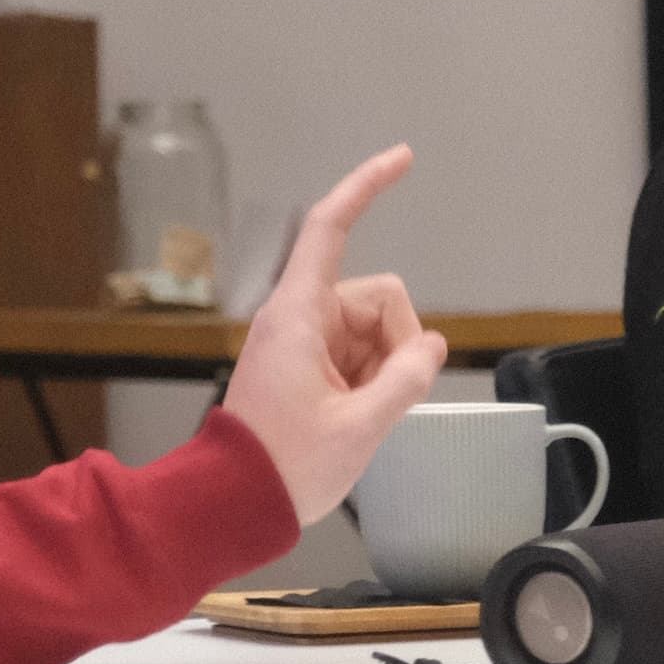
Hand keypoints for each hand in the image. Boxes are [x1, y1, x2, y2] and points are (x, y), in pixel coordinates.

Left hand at [222, 147, 447, 524]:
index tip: (402, 159)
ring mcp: (300, 341)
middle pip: (377, 297)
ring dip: (384, 368)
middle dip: (397, 342)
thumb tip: (431, 348)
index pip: (330, 227)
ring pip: (374, 330)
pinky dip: (371, 380)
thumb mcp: (361, 426)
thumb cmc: (282, 466)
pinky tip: (356, 417)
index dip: (366, 186)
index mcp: (297, 313)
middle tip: (380, 399)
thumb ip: (406, 379)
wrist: (232, 504)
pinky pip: (358, 355)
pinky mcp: (304, 365)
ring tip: (359, 417)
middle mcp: (296, 316)